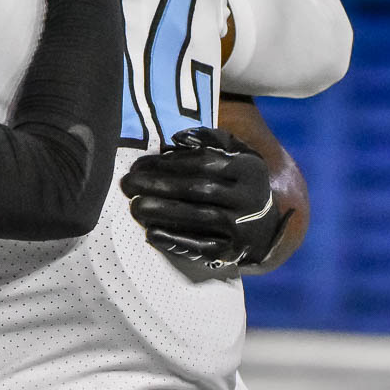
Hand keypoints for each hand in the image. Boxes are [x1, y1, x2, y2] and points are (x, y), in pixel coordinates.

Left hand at [120, 126, 289, 269]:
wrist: (263, 225)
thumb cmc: (234, 179)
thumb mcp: (232, 152)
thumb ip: (207, 138)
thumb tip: (179, 138)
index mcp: (249, 169)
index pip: (204, 163)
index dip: (168, 163)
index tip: (138, 165)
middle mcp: (251, 197)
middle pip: (199, 190)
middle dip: (158, 186)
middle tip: (126, 184)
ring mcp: (244, 226)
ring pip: (200, 217)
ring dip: (162, 212)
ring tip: (134, 207)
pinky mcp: (234, 251)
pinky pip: (203, 246)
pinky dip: (176, 241)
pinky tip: (152, 233)